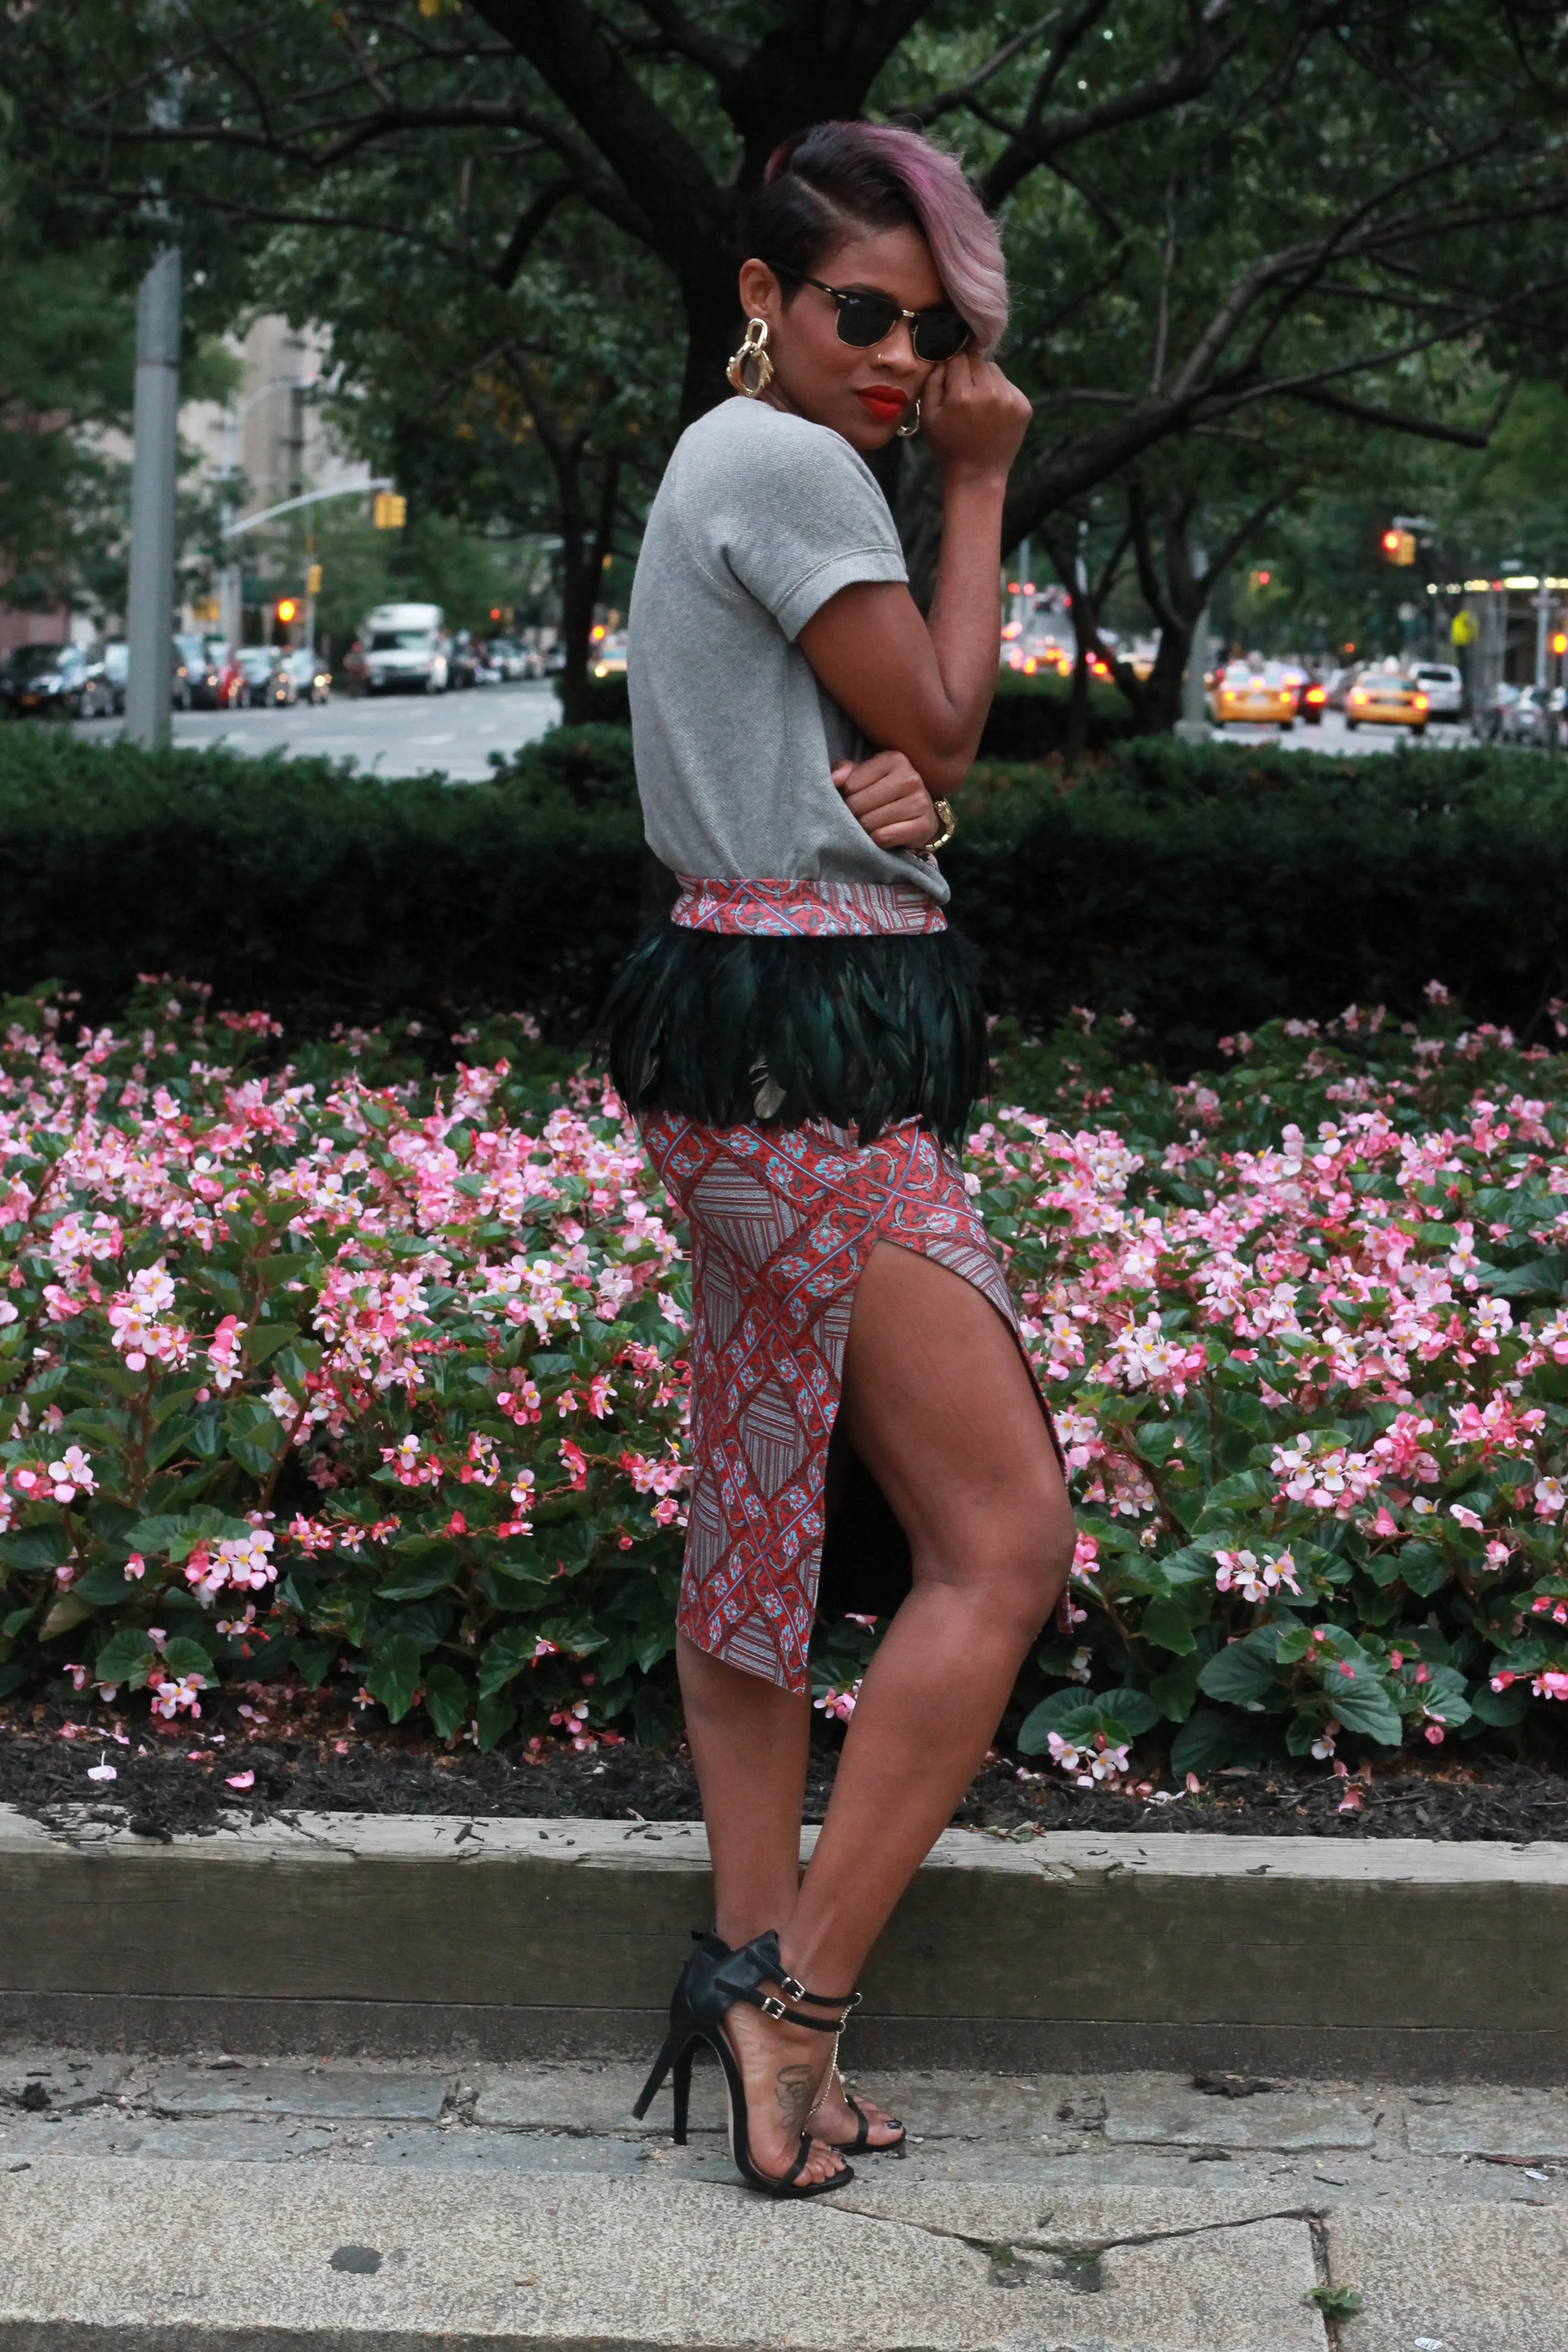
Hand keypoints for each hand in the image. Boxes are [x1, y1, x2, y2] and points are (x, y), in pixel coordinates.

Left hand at [831, 750, 940, 849]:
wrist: (920, 815)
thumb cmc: (885, 792)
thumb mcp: (865, 775)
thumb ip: (846, 772)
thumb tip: (834, 779)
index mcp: (894, 760)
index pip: (851, 784)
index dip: (847, 795)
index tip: (855, 796)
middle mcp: (910, 778)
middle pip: (858, 804)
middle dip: (853, 814)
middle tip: (860, 815)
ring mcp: (919, 802)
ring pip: (870, 823)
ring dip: (864, 828)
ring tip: (871, 825)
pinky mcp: (923, 826)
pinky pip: (884, 837)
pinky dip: (877, 840)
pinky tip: (881, 835)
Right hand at [921, 350, 1031, 481]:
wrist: (977, 476)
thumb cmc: (948, 448)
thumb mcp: (928, 416)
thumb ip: (932, 382)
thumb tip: (943, 358)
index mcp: (963, 395)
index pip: (958, 358)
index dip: (951, 369)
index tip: (950, 383)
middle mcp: (989, 392)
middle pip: (978, 361)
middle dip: (969, 372)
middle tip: (965, 395)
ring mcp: (1010, 399)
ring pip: (994, 370)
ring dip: (985, 380)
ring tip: (979, 404)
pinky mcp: (1024, 406)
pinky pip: (1008, 385)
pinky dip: (1000, 393)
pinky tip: (992, 413)